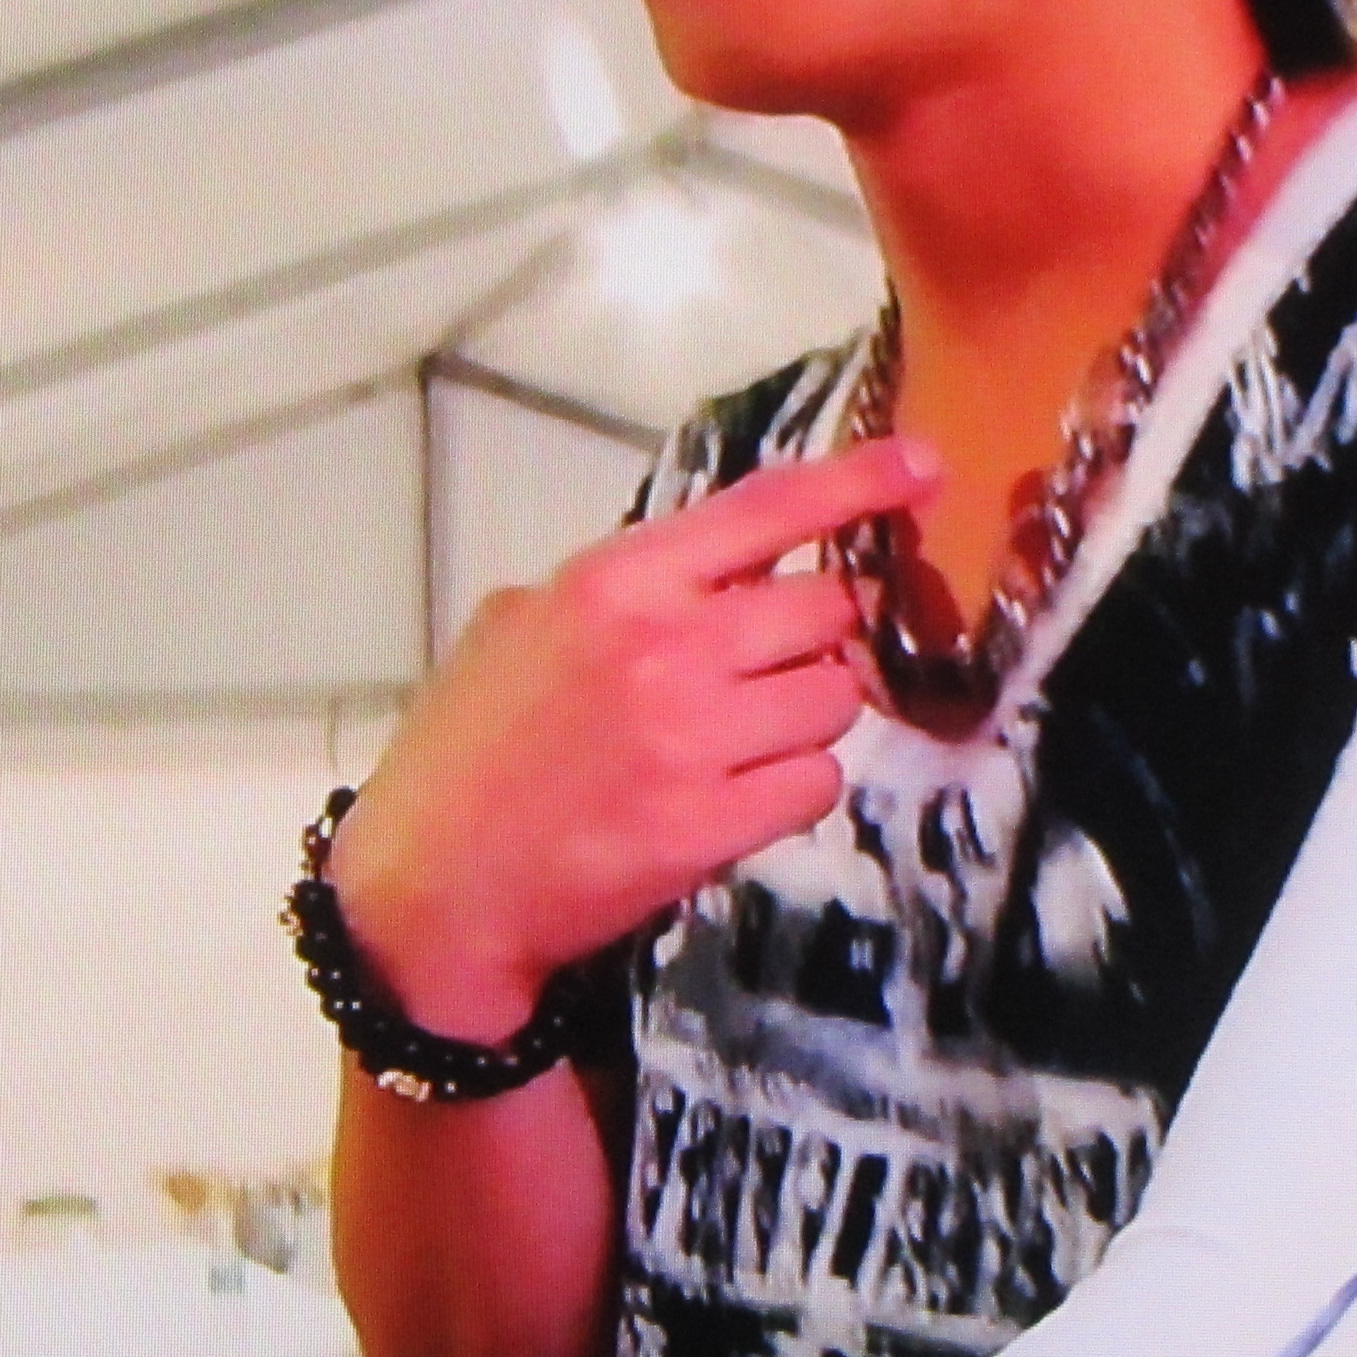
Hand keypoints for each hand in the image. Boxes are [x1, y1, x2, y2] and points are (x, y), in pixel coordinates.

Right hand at [324, 435, 936, 1040]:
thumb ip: (622, 590)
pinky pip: (818, 784)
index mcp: (616, 582)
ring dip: (809, 718)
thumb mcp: (519, 626)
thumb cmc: (468, 752)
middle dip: (817, 639)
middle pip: (827, 611)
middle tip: (769, 674)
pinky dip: (796, 788)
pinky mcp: (709, 826)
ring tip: (742, 743)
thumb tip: (718, 571)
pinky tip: (739, 797)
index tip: (924, 469)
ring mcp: (692, 739)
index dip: (858, 483)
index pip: (766, 510)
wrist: (433, 888)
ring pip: (836, 699)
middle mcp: (665, 647)